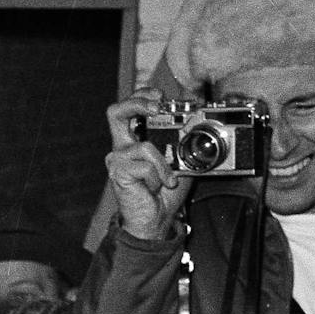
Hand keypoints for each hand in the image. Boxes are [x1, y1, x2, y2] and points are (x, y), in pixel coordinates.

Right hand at [105, 90, 195, 243]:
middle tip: (156, 107)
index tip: (160, 95)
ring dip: (163, 164)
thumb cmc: (165, 191)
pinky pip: (145, 166)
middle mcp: (122, 146)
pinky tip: (156, 187)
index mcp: (135, 139)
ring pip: (144, 146)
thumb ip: (184, 138)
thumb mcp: (181, 158)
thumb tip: (198, 115)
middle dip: (138, 103)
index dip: (142, 95)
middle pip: (116, 112)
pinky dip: (158, 176)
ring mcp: (117, 160)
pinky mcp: (118, 174)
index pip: (129, 107)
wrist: (156, 219)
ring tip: (167, 179)